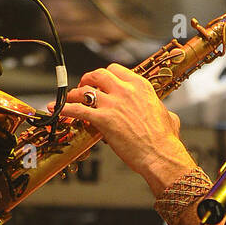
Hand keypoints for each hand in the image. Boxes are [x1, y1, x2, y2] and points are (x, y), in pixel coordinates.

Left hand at [53, 64, 197, 194]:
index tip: (101, 83)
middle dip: (88, 79)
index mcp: (140, 86)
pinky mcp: (103, 120)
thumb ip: (163, 111)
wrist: (160, 155)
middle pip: (98, 74)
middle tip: (83, 87)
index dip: (105, 76)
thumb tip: (167, 115)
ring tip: (69, 98)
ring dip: (74, 93)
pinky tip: (56, 110)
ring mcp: (113, 104)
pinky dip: (65, 108)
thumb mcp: (169, 118)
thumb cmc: (165, 141)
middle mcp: (125, 90)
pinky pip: (77, 110)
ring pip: (85, 90)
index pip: (116, 70)